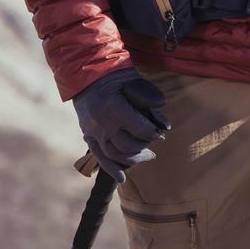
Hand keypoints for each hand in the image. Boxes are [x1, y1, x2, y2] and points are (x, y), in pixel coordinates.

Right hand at [72, 67, 169, 181]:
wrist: (84, 70)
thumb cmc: (114, 74)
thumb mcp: (135, 83)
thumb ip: (150, 104)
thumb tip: (164, 125)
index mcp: (114, 107)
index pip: (139, 130)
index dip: (153, 134)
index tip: (161, 133)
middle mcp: (102, 122)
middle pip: (127, 145)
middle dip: (144, 147)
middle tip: (154, 145)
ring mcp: (92, 130)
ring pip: (114, 154)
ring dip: (132, 159)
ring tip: (146, 156)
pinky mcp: (87, 134)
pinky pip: (99, 156)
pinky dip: (111, 168)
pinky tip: (122, 178)